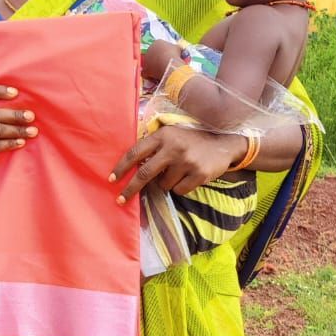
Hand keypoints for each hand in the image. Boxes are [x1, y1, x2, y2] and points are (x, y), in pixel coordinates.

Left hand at [111, 125, 244, 201]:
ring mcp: (187, 161)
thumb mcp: (172, 135)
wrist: (224, 144)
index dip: (121, 167)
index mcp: (163, 135)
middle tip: (120, 200)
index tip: (111, 179)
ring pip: (163, 185)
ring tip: (179, 172)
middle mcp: (174, 147)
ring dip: (167, 183)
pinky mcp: (199, 174)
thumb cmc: (191, 141)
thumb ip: (154, 147)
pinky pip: (179, 190)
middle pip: (144, 173)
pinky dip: (181, 187)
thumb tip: (131, 169)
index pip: (135, 152)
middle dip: (130, 189)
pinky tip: (189, 176)